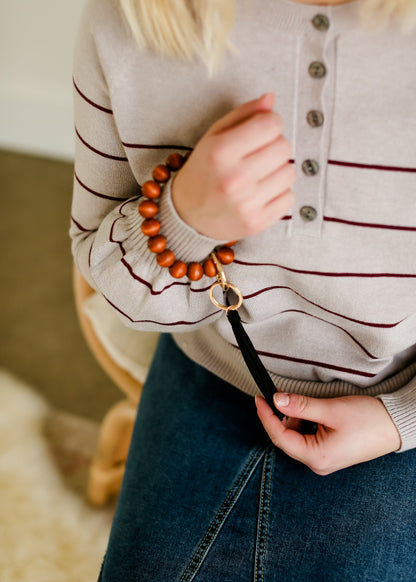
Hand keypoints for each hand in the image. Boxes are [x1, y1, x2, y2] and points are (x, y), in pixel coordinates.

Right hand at [171, 93, 294, 239]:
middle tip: (259, 155)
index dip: (270, 123)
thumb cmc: (203, 172)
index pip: (271, 125)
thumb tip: (271, 98)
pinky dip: (279, 193)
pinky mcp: (257, 222)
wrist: (186, 216)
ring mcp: (247, 204)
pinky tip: (261, 193)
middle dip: (275, 146)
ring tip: (259, 175)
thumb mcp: (214, 137)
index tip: (263, 130)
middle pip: (284, 148)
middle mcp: (234, 178)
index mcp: (221, 152)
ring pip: (289, 173)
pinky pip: (289, 198)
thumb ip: (243, 115)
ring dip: (278, 170)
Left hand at [255, 393, 400, 474]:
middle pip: (287, 437)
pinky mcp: (328, 452)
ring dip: (298, 417)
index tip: (259, 398)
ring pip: (297, 435)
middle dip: (284, 415)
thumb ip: (301, 406)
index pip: (280, 437)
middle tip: (285, 395)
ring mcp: (323, 459)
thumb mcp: (330, 409)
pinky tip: (317, 411)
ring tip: (314, 405)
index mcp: (316, 457)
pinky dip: (306, 421)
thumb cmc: (368, 420)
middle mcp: (317, 463)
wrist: (395, 426)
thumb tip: (276, 400)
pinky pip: (308, 436)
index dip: (266, 417)